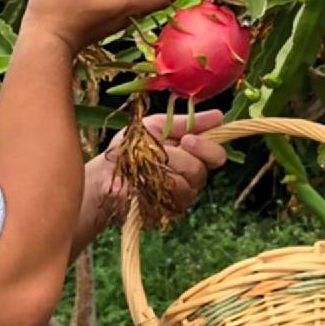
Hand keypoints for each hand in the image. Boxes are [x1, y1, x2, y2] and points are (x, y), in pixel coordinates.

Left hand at [86, 109, 227, 229]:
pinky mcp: (170, 209)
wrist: (105, 173)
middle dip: (184, 158)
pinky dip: (158, 184)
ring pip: (188, 184)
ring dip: (166, 171)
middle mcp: (193, 176)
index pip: (216, 155)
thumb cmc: (131, 147)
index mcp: (193, 155)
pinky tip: (145, 179)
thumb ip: (186, 122)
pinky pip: (174, 198)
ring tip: (147, 165)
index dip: (208, 147)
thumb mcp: (157, 126)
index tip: (188, 139)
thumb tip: (219, 116)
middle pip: (202, 170)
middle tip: (166, 151)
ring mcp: (183, 195)